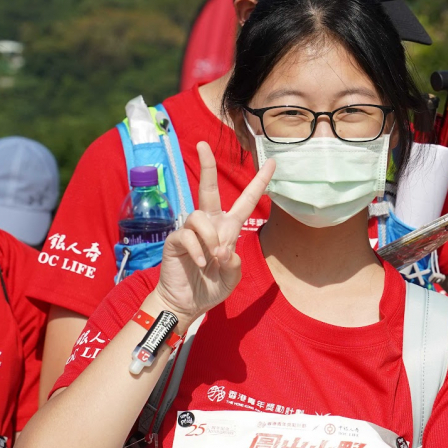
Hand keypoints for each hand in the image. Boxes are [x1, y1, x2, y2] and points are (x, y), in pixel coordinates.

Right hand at [153, 142, 273, 322]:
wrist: (188, 303)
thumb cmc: (211, 287)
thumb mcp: (232, 277)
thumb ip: (234, 263)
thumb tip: (226, 250)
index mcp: (227, 228)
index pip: (245, 201)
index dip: (259, 182)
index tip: (272, 162)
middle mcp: (209, 224)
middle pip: (208, 189)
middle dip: (206, 167)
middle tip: (202, 145)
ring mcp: (190, 231)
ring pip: (199, 217)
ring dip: (210, 238)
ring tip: (212, 258)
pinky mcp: (175, 241)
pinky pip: (187, 236)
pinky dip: (197, 250)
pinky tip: (200, 264)